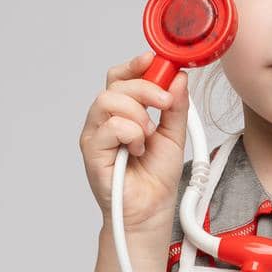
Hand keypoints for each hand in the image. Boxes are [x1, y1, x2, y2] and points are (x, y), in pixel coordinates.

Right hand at [79, 51, 190, 231]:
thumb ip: (176, 107)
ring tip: (148, 135)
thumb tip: (179, 78)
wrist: (151, 211)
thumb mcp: (174, 135)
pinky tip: (137, 149)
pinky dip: (130, 133)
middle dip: (145, 88)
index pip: (121, 77)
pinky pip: (108, 126)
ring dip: (137, 113)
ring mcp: (96, 135)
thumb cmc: (156, 178)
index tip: (154, 61)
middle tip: (165, 103)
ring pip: (108, 100)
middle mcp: (105, 120)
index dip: (135, 65)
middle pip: (115, 84)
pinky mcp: (91, 151)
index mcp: (123, 112)